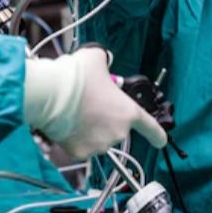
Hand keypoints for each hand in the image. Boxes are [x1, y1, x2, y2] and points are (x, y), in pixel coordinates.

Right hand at [23, 47, 166, 160]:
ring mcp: (99, 145)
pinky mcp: (79, 153)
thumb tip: (101, 63)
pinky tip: (65, 124)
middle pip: (114, 128)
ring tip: (73, 112)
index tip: (161, 141)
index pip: (151, 127)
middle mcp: (117, 132)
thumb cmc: (76, 76)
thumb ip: (105, 64)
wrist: (50, 94)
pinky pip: (78, 147)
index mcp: (128, 112)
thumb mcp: (96, 59)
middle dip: (103, 120)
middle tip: (88, 105)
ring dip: (88, 129)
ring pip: (96, 138)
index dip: (157, 135)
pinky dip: (72, 138)